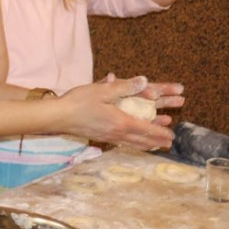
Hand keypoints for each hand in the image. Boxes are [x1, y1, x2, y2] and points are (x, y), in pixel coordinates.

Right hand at [57, 75, 183, 148]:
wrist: (57, 117)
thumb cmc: (78, 102)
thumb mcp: (102, 90)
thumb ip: (124, 87)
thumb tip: (145, 81)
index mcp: (121, 122)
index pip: (146, 129)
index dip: (160, 132)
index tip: (172, 135)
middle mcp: (117, 133)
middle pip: (141, 140)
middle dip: (156, 142)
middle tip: (168, 144)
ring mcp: (107, 137)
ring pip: (131, 144)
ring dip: (145, 145)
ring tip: (155, 147)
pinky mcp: (99, 138)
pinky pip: (121, 143)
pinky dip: (132, 144)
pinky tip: (130, 142)